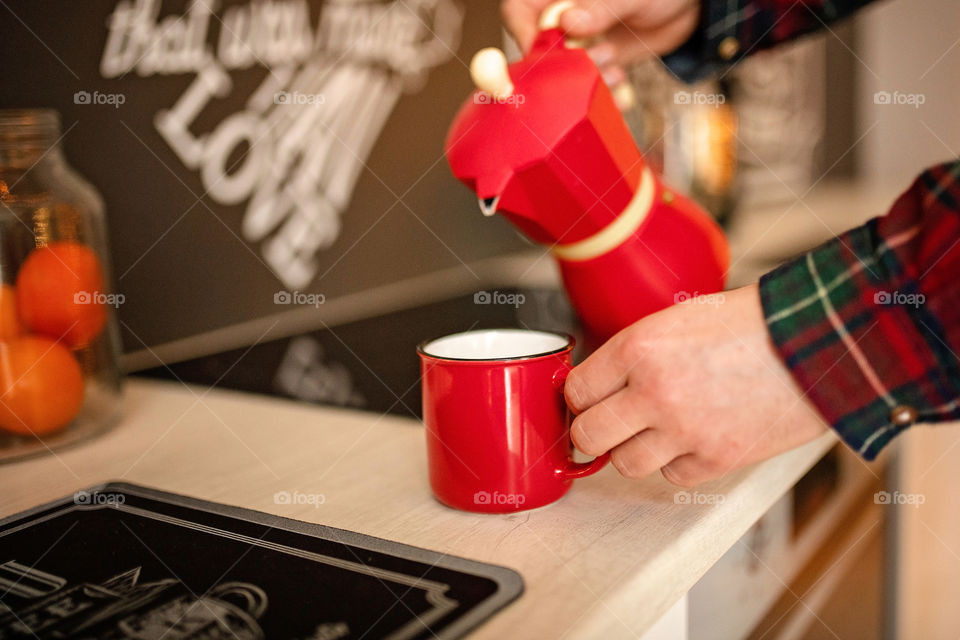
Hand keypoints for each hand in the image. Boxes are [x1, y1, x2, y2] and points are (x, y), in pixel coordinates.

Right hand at [501, 0, 699, 84]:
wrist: (693, 5)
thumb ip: (597, 7)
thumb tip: (566, 21)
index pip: (519, 11)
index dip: (524, 33)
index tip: (542, 54)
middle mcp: (563, 17)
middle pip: (537, 47)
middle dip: (560, 64)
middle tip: (588, 63)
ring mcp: (579, 42)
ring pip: (562, 71)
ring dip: (583, 81)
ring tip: (612, 71)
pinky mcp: (597, 62)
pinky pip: (587, 85)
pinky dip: (602, 93)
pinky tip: (620, 85)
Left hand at [565, 284, 829, 486]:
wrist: (814, 341)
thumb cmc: (750, 324)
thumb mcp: (675, 319)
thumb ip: (633, 353)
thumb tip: (600, 384)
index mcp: (639, 347)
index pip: (575, 390)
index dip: (579, 397)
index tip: (586, 400)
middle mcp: (654, 391)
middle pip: (587, 435)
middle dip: (592, 430)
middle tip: (605, 424)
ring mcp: (684, 430)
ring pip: (623, 463)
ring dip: (633, 449)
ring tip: (653, 431)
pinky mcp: (717, 458)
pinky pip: (671, 476)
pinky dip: (677, 463)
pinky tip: (692, 438)